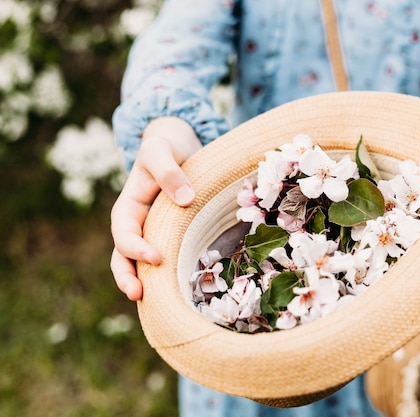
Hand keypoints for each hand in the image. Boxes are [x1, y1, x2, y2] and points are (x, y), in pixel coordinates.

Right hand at [110, 117, 201, 300]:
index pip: (125, 232)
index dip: (135, 247)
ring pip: (138, 264)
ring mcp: (151, 233)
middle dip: (127, 276)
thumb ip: (169, 171)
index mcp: (129, 206)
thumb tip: (185, 199)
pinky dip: (163, 278)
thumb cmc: (166, 148)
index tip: (157, 257)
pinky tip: (177, 294)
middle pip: (123, 256)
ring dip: (141, 283)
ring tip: (149, 302)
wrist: (177, 148)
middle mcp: (136, 224)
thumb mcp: (162, 150)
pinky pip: (162, 262)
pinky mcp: (168, 238)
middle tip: (138, 294)